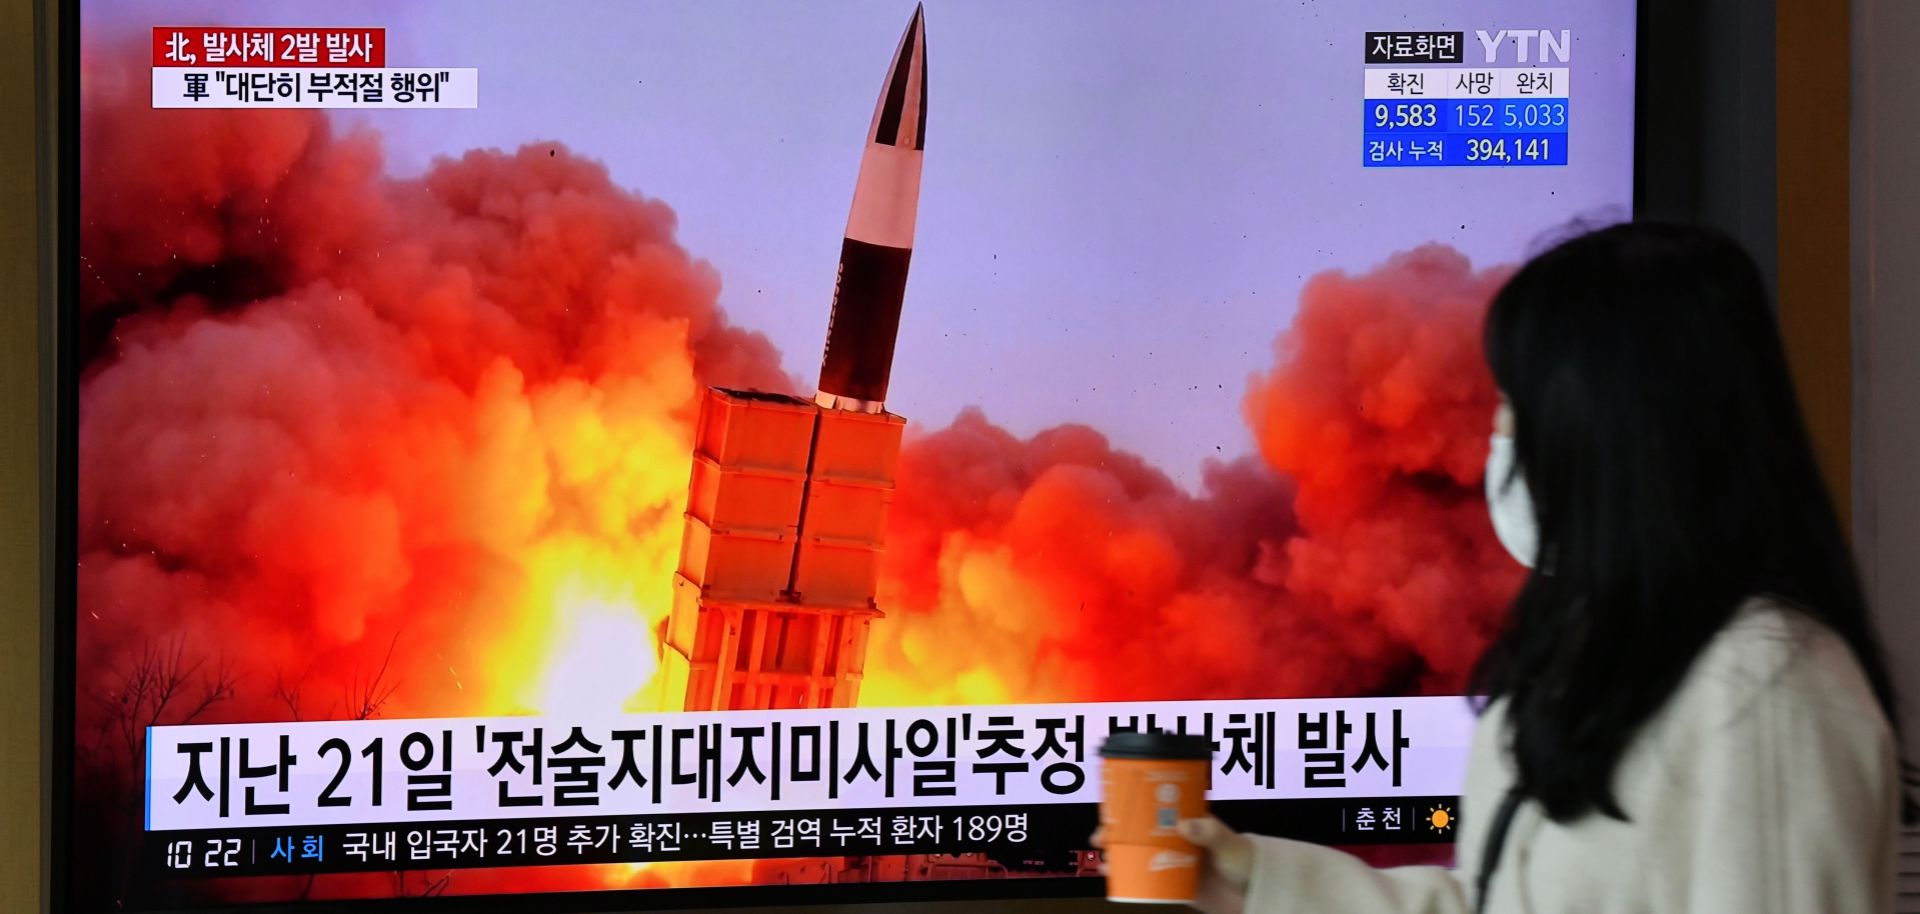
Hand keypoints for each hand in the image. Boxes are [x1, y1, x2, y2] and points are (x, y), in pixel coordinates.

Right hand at [1090, 817, 1254, 913]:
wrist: (1257, 893)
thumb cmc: (1246, 861)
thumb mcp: (1229, 844)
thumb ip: (1211, 833)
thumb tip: (1186, 825)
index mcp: (1188, 819)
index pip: (1155, 805)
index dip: (1131, 804)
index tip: (1113, 807)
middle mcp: (1176, 837)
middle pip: (1138, 829)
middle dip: (1116, 831)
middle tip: (1101, 836)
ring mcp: (1173, 859)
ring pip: (1137, 852)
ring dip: (1118, 853)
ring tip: (1104, 858)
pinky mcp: (1173, 881)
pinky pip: (1145, 877)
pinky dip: (1128, 876)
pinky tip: (1115, 877)